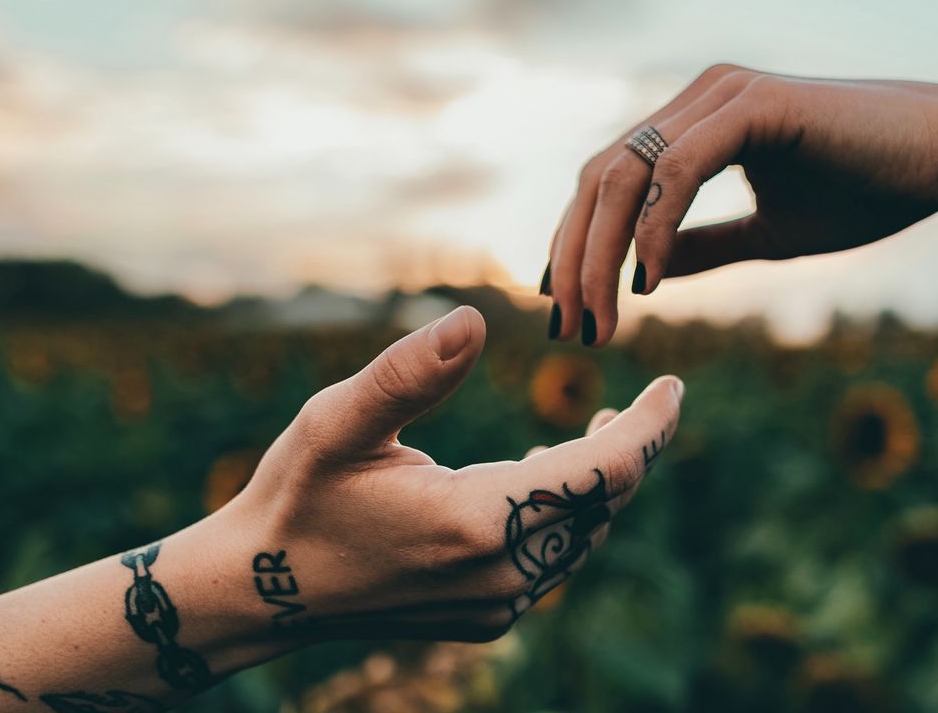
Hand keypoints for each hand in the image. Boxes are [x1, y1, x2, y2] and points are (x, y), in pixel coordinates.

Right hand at [221, 306, 682, 643]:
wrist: (262, 592)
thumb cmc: (297, 496)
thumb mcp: (338, 421)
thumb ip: (409, 372)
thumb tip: (476, 320)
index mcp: (477, 521)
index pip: (603, 472)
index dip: (648, 427)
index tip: (675, 386)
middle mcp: (500, 573)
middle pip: (604, 504)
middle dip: (631, 450)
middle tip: (642, 402)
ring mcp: (497, 604)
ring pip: (584, 536)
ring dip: (599, 484)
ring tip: (599, 431)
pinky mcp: (487, 617)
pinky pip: (555, 562)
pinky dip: (567, 517)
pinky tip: (543, 478)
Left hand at [543, 64, 937, 345]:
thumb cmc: (870, 191)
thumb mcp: (768, 235)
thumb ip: (705, 247)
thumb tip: (647, 277)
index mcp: (697, 122)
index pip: (607, 182)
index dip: (576, 245)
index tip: (568, 309)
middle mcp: (699, 99)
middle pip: (600, 178)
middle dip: (574, 258)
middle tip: (571, 329)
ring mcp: (723, 95)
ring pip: (626, 174)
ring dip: (600, 253)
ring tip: (602, 320)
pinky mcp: (755, 103)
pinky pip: (679, 169)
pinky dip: (656, 227)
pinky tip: (649, 280)